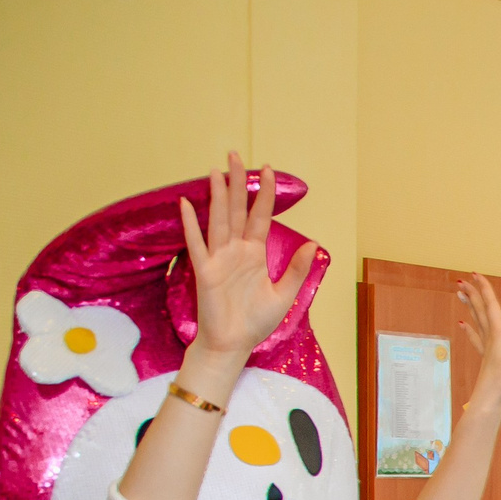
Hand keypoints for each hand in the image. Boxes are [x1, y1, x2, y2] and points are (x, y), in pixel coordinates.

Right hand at [178, 155, 316, 363]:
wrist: (234, 344)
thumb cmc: (255, 321)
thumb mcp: (284, 294)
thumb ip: (296, 269)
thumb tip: (313, 244)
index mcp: (254, 254)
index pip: (260, 217)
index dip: (264, 194)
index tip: (268, 170)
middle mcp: (235, 251)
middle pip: (237, 210)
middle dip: (237, 183)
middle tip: (235, 155)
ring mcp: (218, 259)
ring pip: (218, 220)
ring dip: (217, 195)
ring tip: (216, 170)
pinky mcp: (205, 271)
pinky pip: (197, 244)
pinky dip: (191, 224)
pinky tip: (187, 204)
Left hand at [456, 273, 500, 409]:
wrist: (489, 398)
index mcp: (499, 334)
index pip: (491, 306)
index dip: (484, 289)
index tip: (475, 274)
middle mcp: (491, 337)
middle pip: (480, 310)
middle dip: (473, 294)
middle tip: (462, 280)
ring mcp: (487, 346)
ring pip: (476, 320)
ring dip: (470, 306)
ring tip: (460, 294)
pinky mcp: (486, 356)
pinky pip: (476, 337)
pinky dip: (469, 328)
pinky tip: (462, 324)